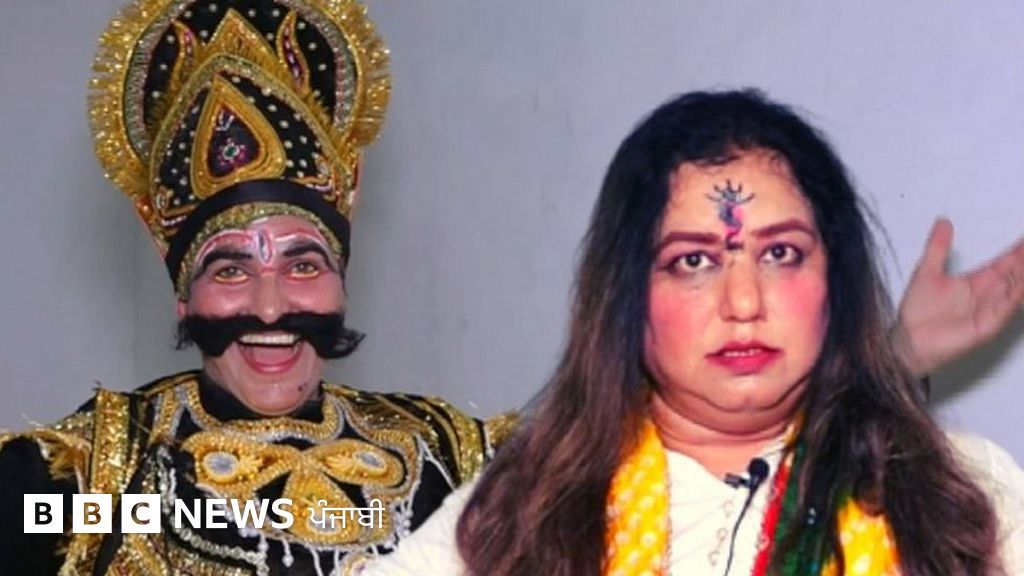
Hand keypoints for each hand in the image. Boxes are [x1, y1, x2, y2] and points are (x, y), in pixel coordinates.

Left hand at [895, 218, 1023, 375]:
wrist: (908, 339)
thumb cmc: (918, 312)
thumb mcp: (927, 271)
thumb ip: (937, 247)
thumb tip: (943, 222)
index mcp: (975, 282)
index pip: (1002, 263)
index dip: (1017, 251)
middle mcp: (986, 296)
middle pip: (1015, 275)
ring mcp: (989, 311)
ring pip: (1016, 291)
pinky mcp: (986, 326)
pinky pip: (1005, 309)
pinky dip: (1014, 297)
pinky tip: (1020, 285)